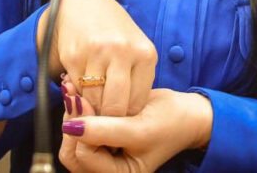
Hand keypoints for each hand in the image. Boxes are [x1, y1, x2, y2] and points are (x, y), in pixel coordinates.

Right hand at [38, 0, 156, 115]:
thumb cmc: (116, 36)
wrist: (85, 6)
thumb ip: (136, 83)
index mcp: (145, 54)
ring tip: (93, 102)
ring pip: (94, 102)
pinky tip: (82, 86)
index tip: (120, 121)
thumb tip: (127, 123)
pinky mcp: (74, 55)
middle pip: (115, 107)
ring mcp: (97, 53)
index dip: (127, 118)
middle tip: (104, 120)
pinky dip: (78, 94)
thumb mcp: (136, 53)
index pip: (137, 104)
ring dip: (92, 107)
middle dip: (109, 119)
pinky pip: (76, 90)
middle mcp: (123, 52)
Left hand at [58, 88, 212, 172]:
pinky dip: (78, 113)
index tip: (84, 99)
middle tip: (73, 93)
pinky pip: (80, 131)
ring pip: (73, 142)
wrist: (185, 113)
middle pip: (73, 154)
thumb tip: (71, 127)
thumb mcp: (140, 128)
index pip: (83, 157)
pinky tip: (79, 94)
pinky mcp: (101, 141)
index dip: (81, 128)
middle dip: (71, 122)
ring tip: (73, 91)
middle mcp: (108, 170)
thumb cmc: (169, 123)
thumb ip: (107, 130)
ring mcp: (104, 157)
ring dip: (72, 116)